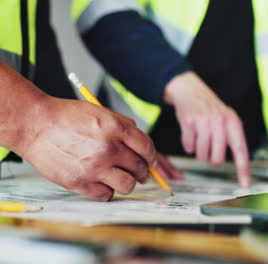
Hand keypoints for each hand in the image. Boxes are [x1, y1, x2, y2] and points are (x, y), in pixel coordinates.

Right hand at [18, 97, 181, 200]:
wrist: (35, 125)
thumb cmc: (66, 117)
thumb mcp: (100, 112)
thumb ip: (123, 126)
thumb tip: (141, 142)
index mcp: (116, 128)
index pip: (147, 148)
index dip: (152, 157)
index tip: (151, 161)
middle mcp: (108, 148)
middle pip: (140, 167)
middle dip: (142, 171)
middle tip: (139, 172)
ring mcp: (95, 167)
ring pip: (127, 185)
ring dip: (127, 183)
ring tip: (121, 178)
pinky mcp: (80, 182)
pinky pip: (106, 195)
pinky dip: (108, 191)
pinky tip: (102, 183)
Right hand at [164, 72, 250, 186]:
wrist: (191, 90)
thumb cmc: (211, 109)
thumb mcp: (228, 119)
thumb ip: (232, 139)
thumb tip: (240, 165)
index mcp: (233, 123)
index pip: (241, 150)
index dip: (243, 169)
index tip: (245, 184)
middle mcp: (220, 122)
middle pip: (217, 159)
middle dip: (213, 160)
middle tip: (211, 151)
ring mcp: (203, 122)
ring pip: (202, 155)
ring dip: (200, 152)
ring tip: (201, 139)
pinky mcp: (188, 123)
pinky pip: (188, 147)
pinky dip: (189, 145)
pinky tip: (192, 135)